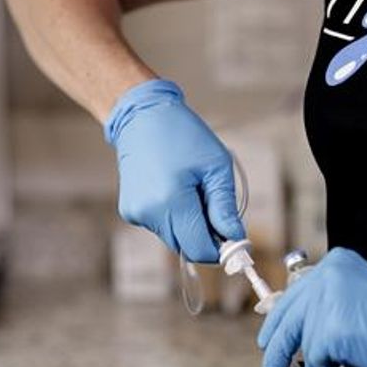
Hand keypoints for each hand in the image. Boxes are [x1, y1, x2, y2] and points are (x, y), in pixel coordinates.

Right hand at [104, 79, 244, 261]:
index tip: (236, 238)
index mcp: (171, 202)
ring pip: (175, 238)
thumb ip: (224, 207)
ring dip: (190, 225)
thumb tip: (235, 237)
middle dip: (206, 236)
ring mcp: (136, 214)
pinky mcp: (130, 211)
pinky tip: (175, 189)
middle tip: (215, 206)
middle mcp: (148, 213)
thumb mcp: (216, 167)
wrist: (142, 117)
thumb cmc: (183, 135)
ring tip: (192, 190)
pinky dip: (175, 217)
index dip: (221, 249)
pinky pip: (162, 226)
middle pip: (187, 247)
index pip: (200, 248)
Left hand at [258, 248, 366, 366]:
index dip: (281, 317)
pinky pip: (314, 359)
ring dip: (306, 365)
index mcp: (338, 263)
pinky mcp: (331, 330)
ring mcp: (329, 301)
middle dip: (278, 341)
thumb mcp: (364, 296)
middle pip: (289, 314)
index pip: (296, 292)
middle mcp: (330, 276)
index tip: (272, 333)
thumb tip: (306, 323)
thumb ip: (334, 301)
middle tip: (273, 362)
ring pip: (300, 339)